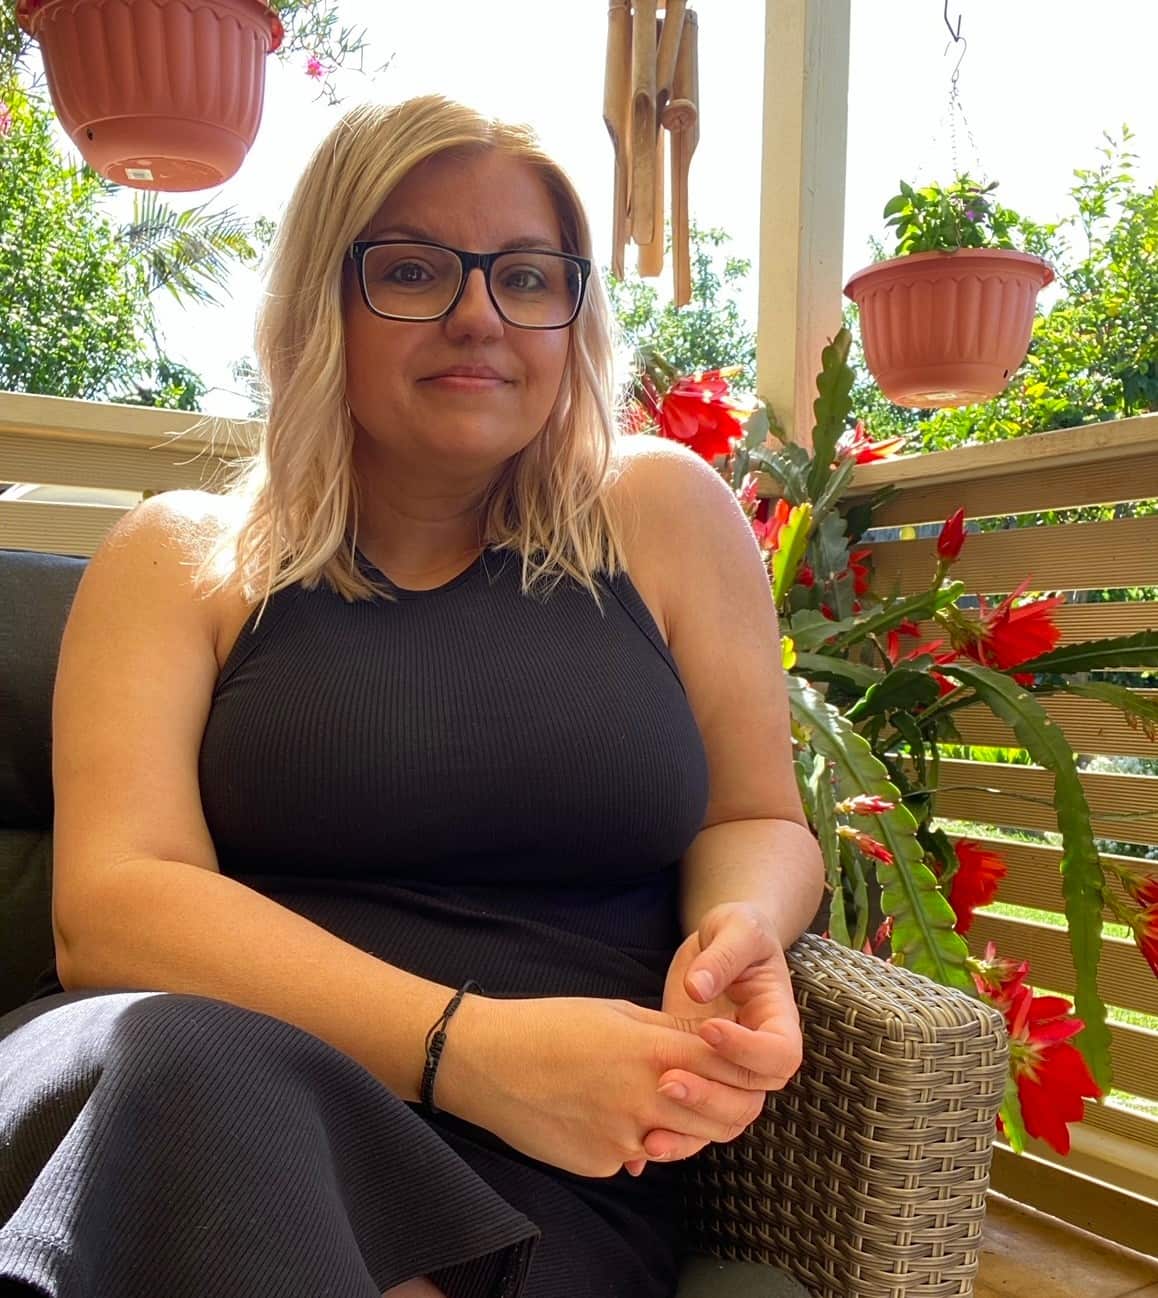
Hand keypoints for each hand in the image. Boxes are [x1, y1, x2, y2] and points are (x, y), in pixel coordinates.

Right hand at [439, 992, 789, 1179]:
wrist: (487, 1063)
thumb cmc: (550, 1025)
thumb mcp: (617, 1012)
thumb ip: (670, 1032)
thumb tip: (713, 1044)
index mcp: (654, 1051)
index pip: (731, 1067)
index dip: (745, 1067)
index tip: (745, 1064)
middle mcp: (647, 1099)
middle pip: (724, 1117)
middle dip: (728, 1105)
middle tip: (716, 1092)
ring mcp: (625, 1137)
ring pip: (682, 1142)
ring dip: (682, 1126)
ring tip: (653, 1098)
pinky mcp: (602, 1164)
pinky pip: (635, 1156)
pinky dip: (630, 1138)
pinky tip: (600, 1112)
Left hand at [622, 902, 802, 1175]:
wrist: (722, 942)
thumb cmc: (736, 930)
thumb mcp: (734, 929)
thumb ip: (720, 957)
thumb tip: (698, 990)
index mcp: (779, 1021)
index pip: (780, 1055)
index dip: (747, 1051)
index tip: (708, 1029)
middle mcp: (758, 1056)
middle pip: (750, 1099)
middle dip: (709, 1097)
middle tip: (666, 1080)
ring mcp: (728, 1072)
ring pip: (722, 1120)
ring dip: (688, 1131)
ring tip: (649, 1134)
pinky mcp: (699, 1078)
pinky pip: (693, 1120)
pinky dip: (670, 1139)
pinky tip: (635, 1153)